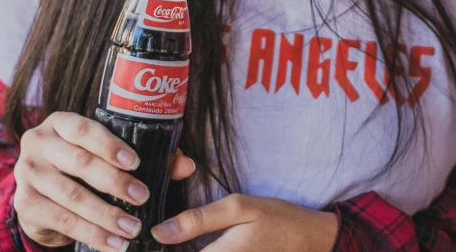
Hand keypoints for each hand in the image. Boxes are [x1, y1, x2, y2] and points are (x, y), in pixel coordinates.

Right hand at [14, 111, 195, 250]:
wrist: (41, 190)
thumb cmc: (82, 163)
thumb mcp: (106, 152)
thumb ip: (145, 155)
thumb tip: (186, 165)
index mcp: (60, 122)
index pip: (84, 129)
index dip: (109, 145)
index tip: (136, 162)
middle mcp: (38, 143)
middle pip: (79, 163)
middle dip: (114, 182)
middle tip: (142, 196)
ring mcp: (27, 174)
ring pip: (71, 196)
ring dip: (105, 215)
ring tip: (132, 228)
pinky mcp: (25, 204)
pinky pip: (62, 221)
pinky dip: (91, 234)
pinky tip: (113, 242)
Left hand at [151, 193, 338, 251]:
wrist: (310, 241)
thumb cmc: (275, 219)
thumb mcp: (238, 208)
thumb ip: (198, 220)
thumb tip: (159, 231)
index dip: (157, 247)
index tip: (145, 236)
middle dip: (169, 247)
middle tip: (160, 234)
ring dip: (182, 247)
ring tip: (177, 235)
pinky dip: (199, 249)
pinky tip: (196, 241)